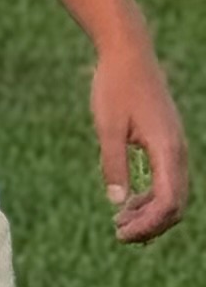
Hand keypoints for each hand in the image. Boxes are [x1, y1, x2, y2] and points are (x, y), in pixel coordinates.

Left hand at [93, 29, 187, 242]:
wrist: (127, 51)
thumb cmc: (115, 85)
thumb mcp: (108, 126)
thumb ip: (113, 164)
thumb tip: (117, 202)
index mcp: (167, 150)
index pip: (168, 203)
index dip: (149, 225)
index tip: (123, 234)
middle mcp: (178, 152)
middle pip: (175, 205)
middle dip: (150, 225)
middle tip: (119, 234)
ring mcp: (176, 147)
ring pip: (173, 194)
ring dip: (150, 212)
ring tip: (121, 223)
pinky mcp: (168, 142)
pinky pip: (167, 179)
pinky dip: (151, 196)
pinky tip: (129, 201)